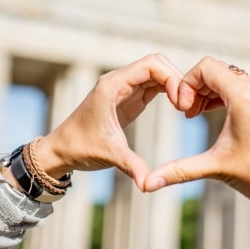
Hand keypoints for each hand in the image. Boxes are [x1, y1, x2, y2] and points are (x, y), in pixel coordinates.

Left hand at [33, 54, 182, 190]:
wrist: (63, 150)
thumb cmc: (81, 147)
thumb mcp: (110, 155)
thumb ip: (131, 166)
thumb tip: (147, 185)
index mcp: (113, 85)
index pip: (151, 65)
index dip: (171, 78)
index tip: (180, 103)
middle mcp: (119, 80)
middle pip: (158, 63)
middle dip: (177, 79)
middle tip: (187, 106)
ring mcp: (125, 87)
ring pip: (157, 72)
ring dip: (175, 85)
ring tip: (186, 108)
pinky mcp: (129, 98)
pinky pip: (154, 85)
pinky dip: (169, 91)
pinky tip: (179, 108)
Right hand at [144, 57, 249, 202]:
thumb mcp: (216, 167)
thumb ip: (179, 170)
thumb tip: (148, 184)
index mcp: (243, 97)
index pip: (206, 67)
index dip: (187, 83)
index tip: (183, 110)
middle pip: (216, 70)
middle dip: (196, 88)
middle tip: (188, 115)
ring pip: (229, 78)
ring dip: (209, 92)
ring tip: (197, 115)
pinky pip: (242, 88)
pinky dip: (224, 96)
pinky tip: (215, 116)